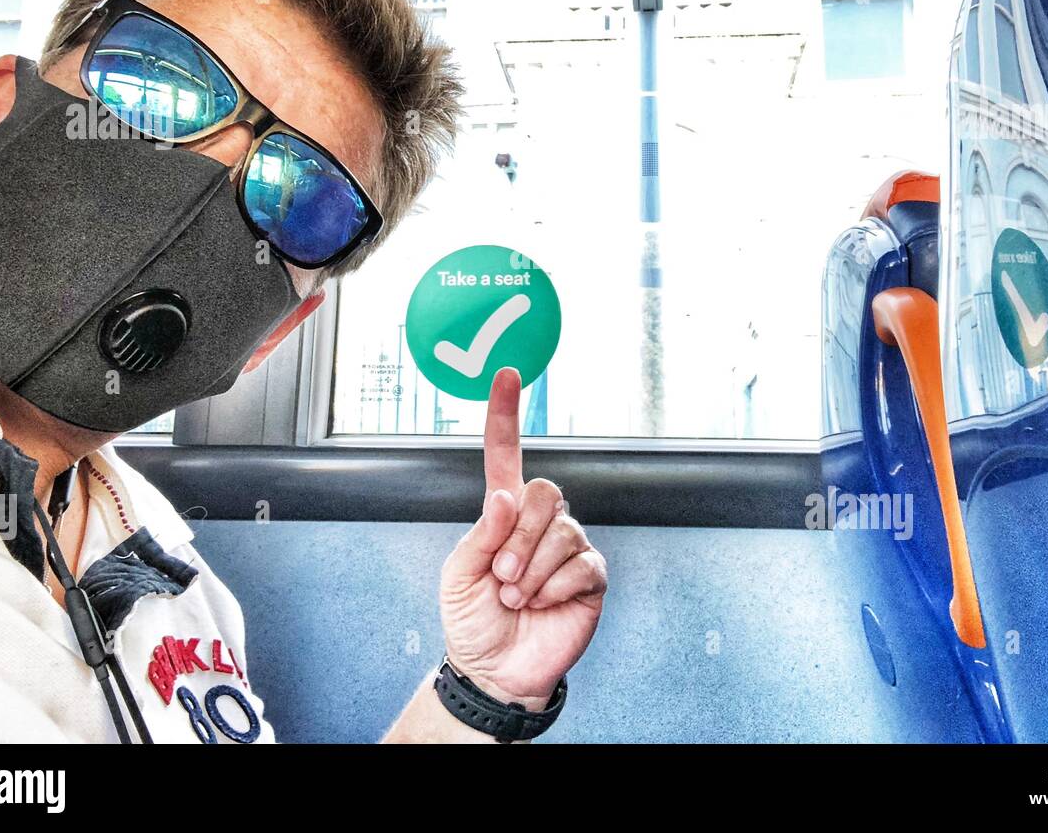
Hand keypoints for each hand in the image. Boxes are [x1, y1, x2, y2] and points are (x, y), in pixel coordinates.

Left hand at [439, 367, 606, 707]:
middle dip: (520, 537)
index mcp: (502, 515)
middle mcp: (538, 523)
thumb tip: (507, 496)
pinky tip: (542, 603)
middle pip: (544, 492)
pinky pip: (581, 564)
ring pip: (562, 529)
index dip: (505, 416)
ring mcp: (567, 547)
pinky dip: (554, 588)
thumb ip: (481, 533)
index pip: (505, 455)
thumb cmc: (472, 621)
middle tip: (504, 576)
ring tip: (519, 597)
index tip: (505, 375)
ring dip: (533, 570)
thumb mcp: (458, 575)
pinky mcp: (589, 576)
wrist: (497, 672)